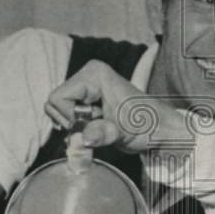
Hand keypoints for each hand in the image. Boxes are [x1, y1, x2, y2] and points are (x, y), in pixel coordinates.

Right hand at [44, 59, 185, 153]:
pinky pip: (66, 114)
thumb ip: (100, 134)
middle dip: (71, 122)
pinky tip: (97, 127)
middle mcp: (87, 75)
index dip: (69, 117)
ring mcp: (87, 86)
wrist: (159, 129)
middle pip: (54, 104)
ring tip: (100, 126)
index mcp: (94, 74)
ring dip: (76, 126)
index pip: (58, 98)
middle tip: (98, 126)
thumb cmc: (146, 126)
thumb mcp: (122, 132)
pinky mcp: (87, 97)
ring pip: (58, 111)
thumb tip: (82, 140)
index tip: (92, 124)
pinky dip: (78, 127)